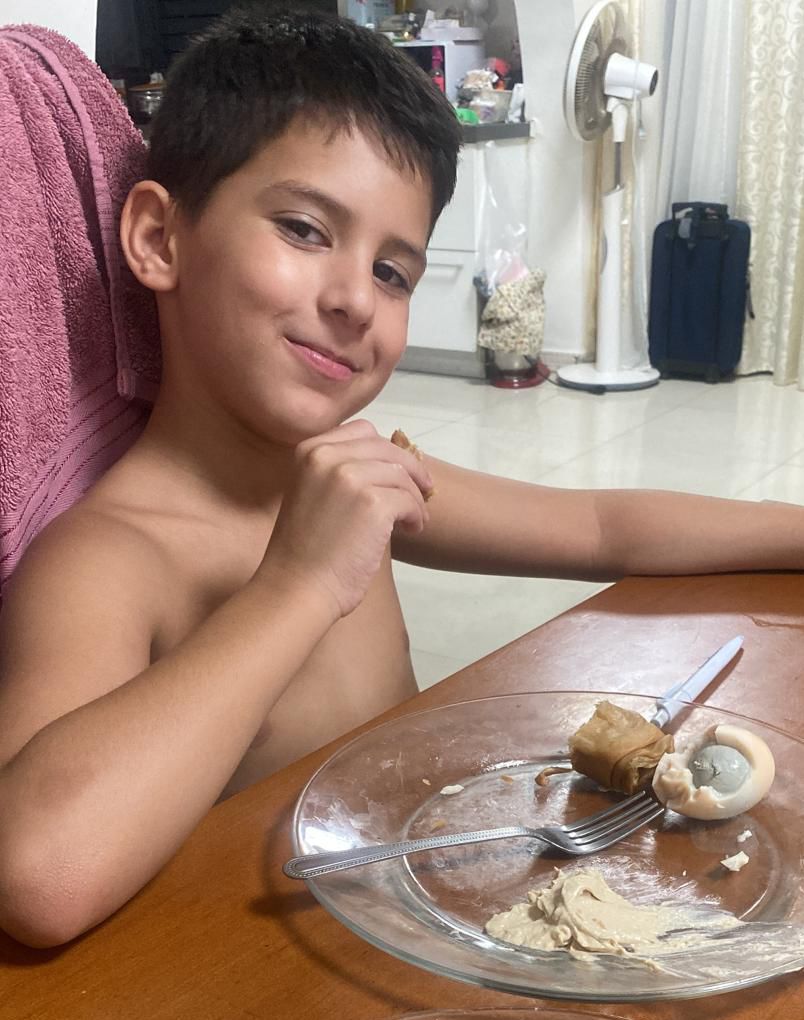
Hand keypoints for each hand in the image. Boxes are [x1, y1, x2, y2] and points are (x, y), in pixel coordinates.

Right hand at [258, 420, 432, 618]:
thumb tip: (390, 464)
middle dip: (410, 469)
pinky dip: (416, 516)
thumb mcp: (313, 492)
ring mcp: (349, 477)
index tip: (397, 471)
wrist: (297, 588)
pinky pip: (410, 500)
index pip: (362, 431)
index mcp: (310, 450)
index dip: (386, 451)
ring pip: (402, 474)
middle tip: (422, 491)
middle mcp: (327, 456)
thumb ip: (341, 472)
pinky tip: (410, 530)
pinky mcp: (372, 504)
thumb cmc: (305, 551)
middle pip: (387, 448)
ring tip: (413, 519)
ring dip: (414, 497)